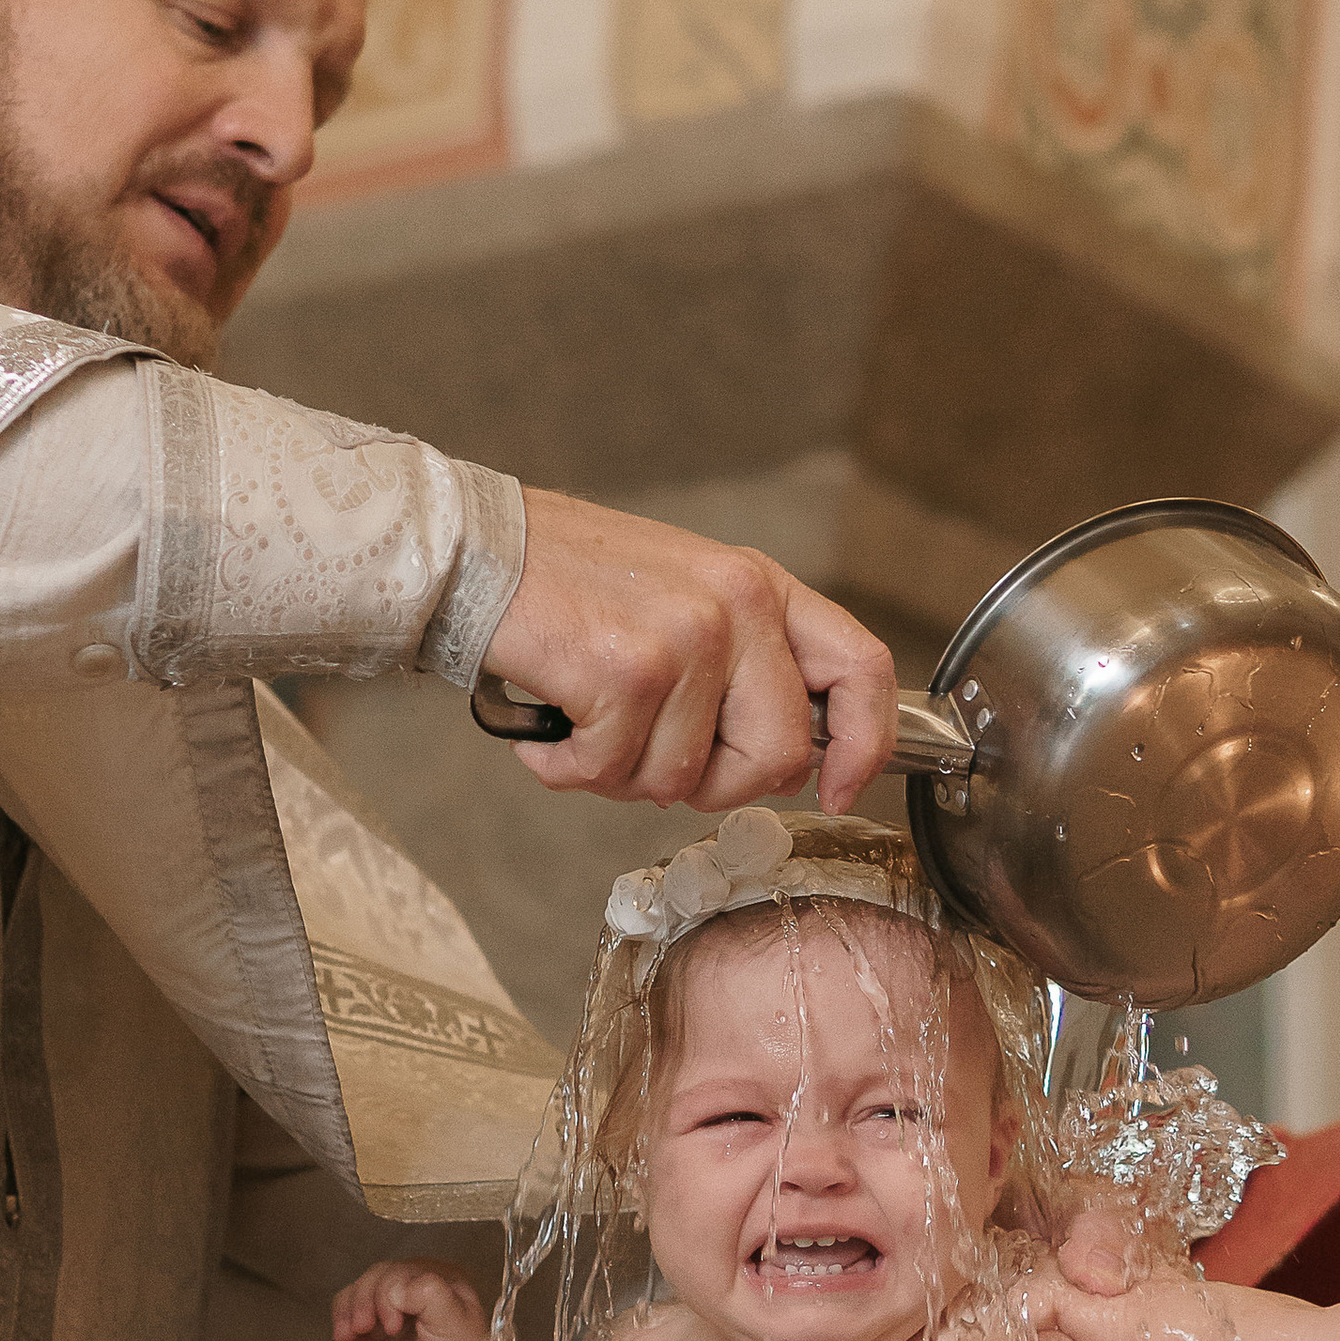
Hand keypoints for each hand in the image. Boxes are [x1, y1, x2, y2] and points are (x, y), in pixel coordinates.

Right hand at [332, 1259, 490, 1340]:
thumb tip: (394, 1290)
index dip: (386, 1294)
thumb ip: (428, 1294)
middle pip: (372, 1280)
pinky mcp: (375, 1332)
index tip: (392, 1325)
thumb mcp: (454, 1319)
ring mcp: (391, 1310)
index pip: (398, 1271)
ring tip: (350, 1338)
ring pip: (355, 1296)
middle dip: (362, 1303)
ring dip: (347, 1315)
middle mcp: (411, 1288)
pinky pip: (348, 1321)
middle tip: (363, 1328)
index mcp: (434, 1277)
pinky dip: (346, 1335)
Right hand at [477, 489, 894, 812]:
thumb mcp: (683, 596)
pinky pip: (616, 772)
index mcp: (760, 586)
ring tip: (585, 725)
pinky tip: (548, 731)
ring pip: (685, 777)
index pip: (861, 669)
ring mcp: (686, 639)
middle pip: (778, 754)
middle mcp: (736, 605)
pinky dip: (570, 769)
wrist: (475, 550)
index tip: (836, 790)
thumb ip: (742, 664)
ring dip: (623, 774)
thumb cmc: (568, 581)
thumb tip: (787, 758)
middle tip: (656, 762)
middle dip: (716, 785)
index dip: (864, 747)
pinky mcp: (627, 673)